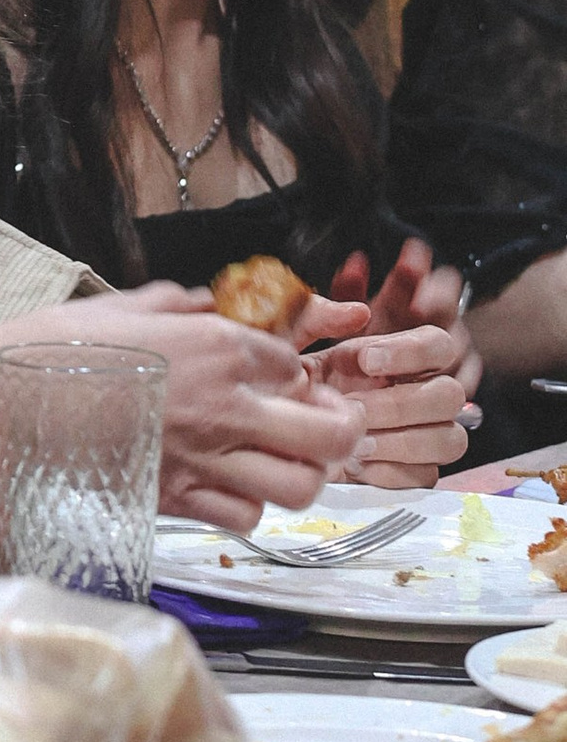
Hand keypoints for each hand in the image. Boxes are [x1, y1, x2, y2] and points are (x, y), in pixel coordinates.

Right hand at [0, 291, 363, 534]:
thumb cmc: (47, 352)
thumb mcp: (116, 307)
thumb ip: (173, 304)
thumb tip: (201, 303)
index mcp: (213, 345)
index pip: (294, 361)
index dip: (295, 370)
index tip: (280, 376)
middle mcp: (223, 404)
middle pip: (330, 432)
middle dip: (340, 430)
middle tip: (324, 426)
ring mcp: (203, 458)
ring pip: (301, 485)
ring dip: (301, 474)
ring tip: (280, 462)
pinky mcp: (176, 498)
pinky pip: (246, 517)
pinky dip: (247, 506)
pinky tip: (228, 487)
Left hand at [312, 238, 477, 483]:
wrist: (290, 423)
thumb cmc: (307, 373)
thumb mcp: (305, 333)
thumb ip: (330, 298)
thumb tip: (355, 266)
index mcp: (413, 348)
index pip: (439, 342)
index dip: (406, 350)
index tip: (363, 358)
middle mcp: (433, 386)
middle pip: (450, 394)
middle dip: (397, 403)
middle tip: (351, 406)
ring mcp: (433, 430)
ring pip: (450, 439)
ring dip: (398, 440)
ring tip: (354, 438)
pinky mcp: (422, 469)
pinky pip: (426, 475)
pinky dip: (390, 470)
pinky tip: (357, 462)